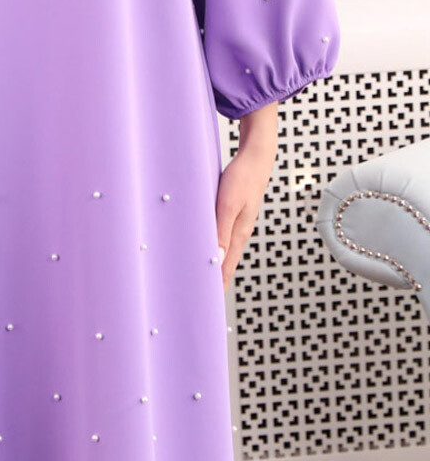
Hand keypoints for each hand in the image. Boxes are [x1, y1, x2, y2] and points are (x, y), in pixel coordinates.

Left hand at [215, 103, 277, 291]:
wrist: (257, 156)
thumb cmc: (242, 178)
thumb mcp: (228, 204)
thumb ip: (221, 231)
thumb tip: (215, 257)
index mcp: (239, 234)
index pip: (225, 268)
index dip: (217, 287)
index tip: (208, 304)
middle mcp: (239, 232)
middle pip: (225, 264)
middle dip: (215, 282)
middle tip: (203, 299)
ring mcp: (238, 223)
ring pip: (224, 251)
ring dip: (215, 266)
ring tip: (205, 280)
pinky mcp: (234, 213)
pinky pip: (222, 237)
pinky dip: (215, 248)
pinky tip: (209, 249)